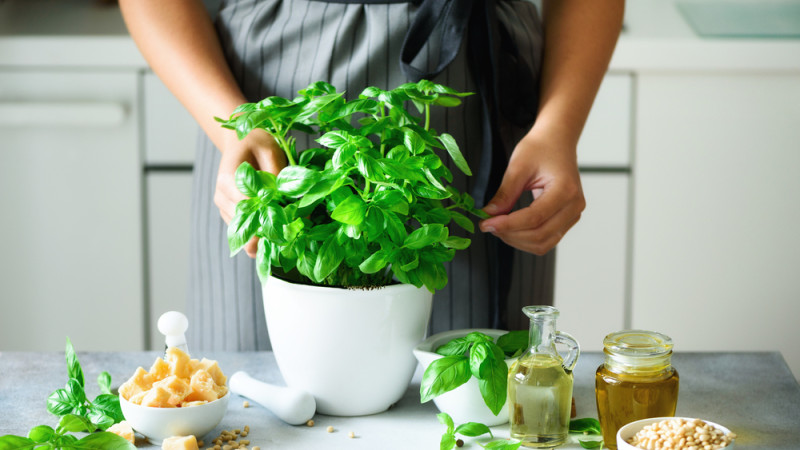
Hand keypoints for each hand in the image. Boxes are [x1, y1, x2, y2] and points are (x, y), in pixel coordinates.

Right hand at [215, 129, 286, 257]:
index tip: (289, 224)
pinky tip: (277, 238)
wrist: (240, 141)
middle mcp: (222, 195)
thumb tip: (287, 199)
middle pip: (245, 223)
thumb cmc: (255, 142)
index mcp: (228, 179)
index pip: (248, 206)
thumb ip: (276, 174)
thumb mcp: (270, 150)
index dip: (269, 216)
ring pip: (243, 231)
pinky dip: (259, 235)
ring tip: (287, 240)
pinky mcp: (230, 212)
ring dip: (264, 237)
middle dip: (268, 232)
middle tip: (291, 239)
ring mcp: (224, 206)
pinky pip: (244, 229)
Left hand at [479, 133, 584, 254]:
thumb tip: (490, 214)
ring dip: (517, 240)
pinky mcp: (567, 219)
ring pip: (543, 243)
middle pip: (540, 234)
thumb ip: (505, 193)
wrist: (557, 140)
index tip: (486, 223)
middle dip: (510, 234)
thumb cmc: (541, 147)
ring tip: (498, 226)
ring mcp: (573, 214)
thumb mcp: (518, 166)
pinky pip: (547, 239)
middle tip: (488, 225)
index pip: (534, 218)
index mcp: (566, 190)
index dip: (507, 224)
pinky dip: (526, 239)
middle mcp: (574, 206)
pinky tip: (510, 229)